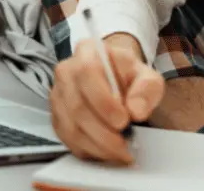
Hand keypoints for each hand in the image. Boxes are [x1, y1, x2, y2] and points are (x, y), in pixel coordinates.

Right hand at [50, 33, 164, 164]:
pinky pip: (67, 139)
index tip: (123, 121)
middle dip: (102, 132)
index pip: (87, 73)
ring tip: (119, 151)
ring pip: (70, 126)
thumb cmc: (128, 76)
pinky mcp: (57, 117)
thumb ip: (146, 89)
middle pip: (77, 106)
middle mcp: (66, 72)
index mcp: (87, 52)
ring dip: (97, 145)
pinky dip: (88, 150)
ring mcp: (58, 95)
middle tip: (124, 144)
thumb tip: (135, 110)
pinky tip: (106, 151)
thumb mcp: (147, 76)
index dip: (103, 101)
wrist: (115, 78)